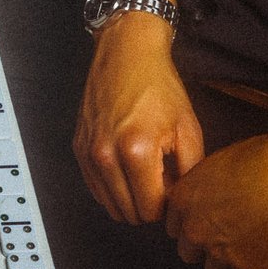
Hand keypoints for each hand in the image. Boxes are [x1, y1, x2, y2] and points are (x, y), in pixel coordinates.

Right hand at [74, 0, 204, 226]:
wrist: (126, 54)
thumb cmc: (158, 87)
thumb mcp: (188, 129)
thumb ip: (189, 173)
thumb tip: (180, 203)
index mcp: (136, 151)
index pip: (152, 209)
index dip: (169, 204)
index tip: (174, 186)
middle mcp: (106, 156)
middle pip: (130, 213)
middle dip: (150, 204)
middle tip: (162, 180)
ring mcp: (88, 153)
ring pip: (110, 206)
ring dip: (131, 199)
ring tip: (145, 174)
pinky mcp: (78, 149)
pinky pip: (96, 189)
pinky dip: (113, 188)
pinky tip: (127, 168)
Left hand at [161, 126, 267, 268]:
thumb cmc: (261, 160)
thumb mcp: (219, 163)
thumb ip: (207, 185)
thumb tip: (212, 193)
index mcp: (184, 200)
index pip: (175, 227)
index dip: (192, 225)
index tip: (205, 225)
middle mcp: (195, 229)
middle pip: (189, 252)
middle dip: (205, 247)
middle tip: (228, 237)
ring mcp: (219, 252)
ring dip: (229, 262)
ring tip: (248, 247)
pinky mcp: (247, 268)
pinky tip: (263, 260)